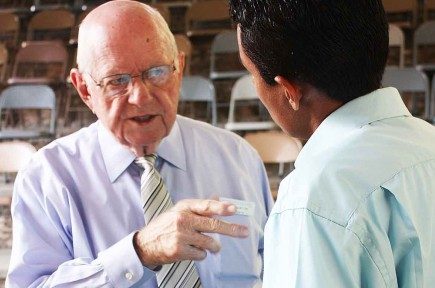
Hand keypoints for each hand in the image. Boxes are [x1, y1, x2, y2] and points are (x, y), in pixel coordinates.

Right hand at [133, 199, 247, 266]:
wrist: (146, 243)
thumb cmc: (166, 225)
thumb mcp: (180, 211)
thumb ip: (200, 206)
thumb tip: (218, 197)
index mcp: (184, 207)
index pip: (206, 206)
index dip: (221, 207)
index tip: (233, 209)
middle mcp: (183, 219)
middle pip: (213, 225)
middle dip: (231, 229)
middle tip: (244, 232)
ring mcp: (181, 235)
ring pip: (210, 243)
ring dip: (213, 246)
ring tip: (210, 246)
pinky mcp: (179, 250)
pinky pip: (201, 254)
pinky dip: (201, 254)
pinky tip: (192, 250)